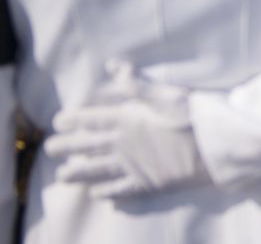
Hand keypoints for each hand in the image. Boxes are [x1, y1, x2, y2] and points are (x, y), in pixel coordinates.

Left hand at [44, 63, 209, 199]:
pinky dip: (107, 192)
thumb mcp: (166, 93)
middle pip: (89, 146)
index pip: (93, 119)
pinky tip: (96, 195)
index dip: (73, 120)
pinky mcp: (146, 184)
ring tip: (61, 177)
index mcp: (128, 119)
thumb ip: (136, 83)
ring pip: (98, 170)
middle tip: (49, 149)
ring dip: (79, 173)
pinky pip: (121, 190)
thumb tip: (112, 66)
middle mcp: (124, 144)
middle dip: (67, 147)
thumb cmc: (192, 116)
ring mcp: (133, 166)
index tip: (56, 122)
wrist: (212, 150)